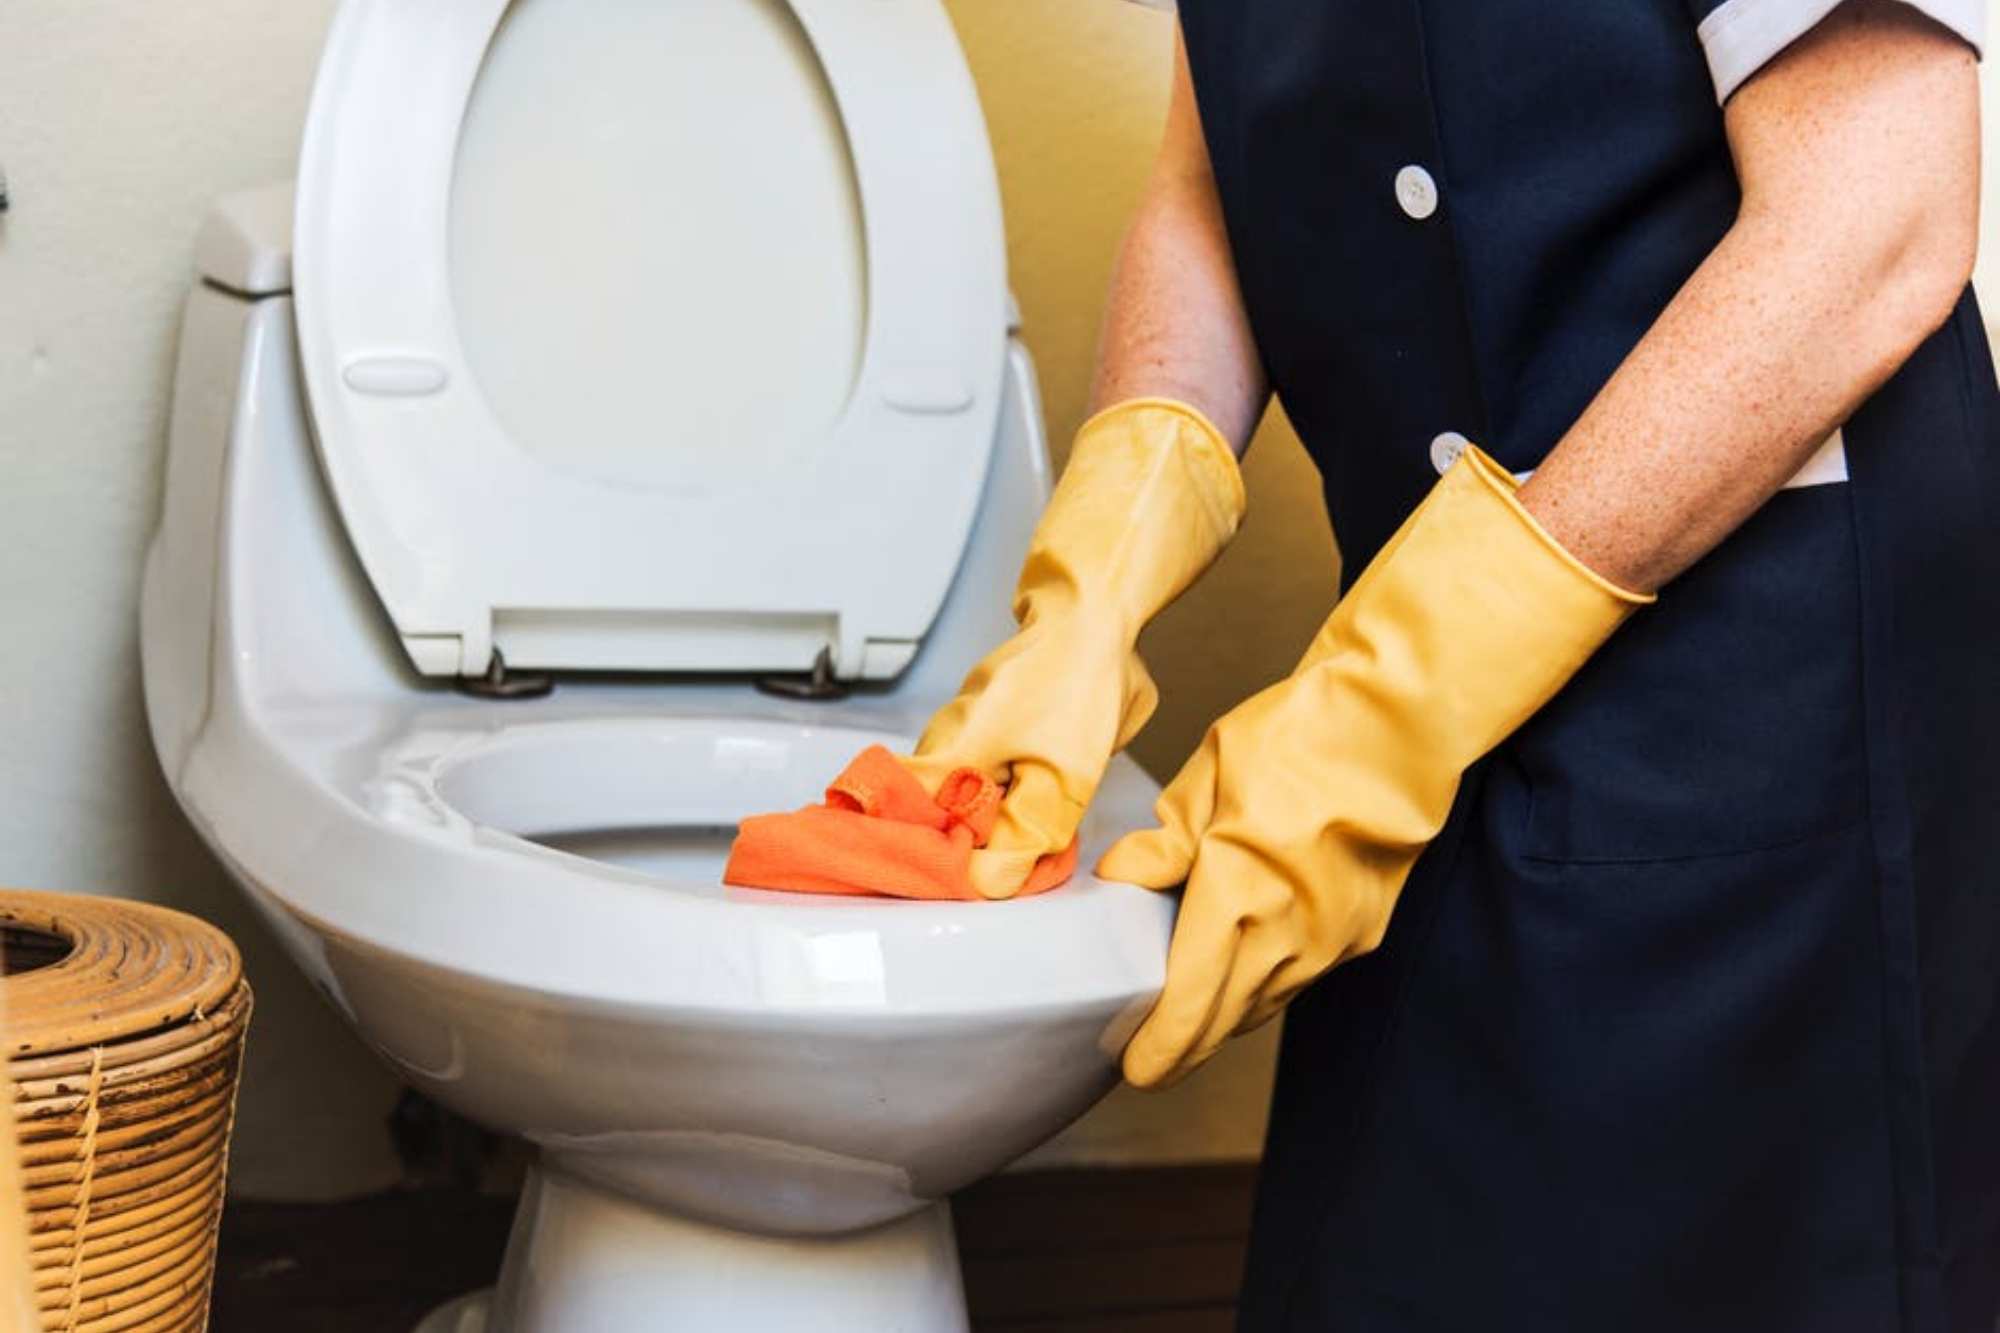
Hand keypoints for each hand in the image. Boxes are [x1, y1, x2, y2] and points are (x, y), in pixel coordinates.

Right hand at [905, 400, 1244, 897]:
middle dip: (953, 850)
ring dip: (981, 824)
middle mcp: (944, 741)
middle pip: (926, 816)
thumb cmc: (1076, 685)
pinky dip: (997, 797)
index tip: (927, 884)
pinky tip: (1026, 805)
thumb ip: (1025, 835)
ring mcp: (962, 727)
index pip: (891, 820)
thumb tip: (987, 881)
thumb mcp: (1064, 778)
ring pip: (957, 795)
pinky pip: (979, 772)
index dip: (901, 857)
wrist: (1093, 614)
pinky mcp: (986, 720)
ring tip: (1012, 844)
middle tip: (988, 874)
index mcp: (950, 757)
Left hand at [1100, 445, 1647, 1084]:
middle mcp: (1287, 934)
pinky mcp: (1363, 932)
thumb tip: (1122, 876)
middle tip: (1153, 1063)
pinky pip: (1302, 979)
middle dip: (1185, 1050)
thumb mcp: (1208, 777)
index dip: (1159, 1047)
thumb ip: (1164, 841)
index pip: (1188, 1001)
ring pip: (1266, 1004)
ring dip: (1226, 1020)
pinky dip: (1266, 987)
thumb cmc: (1300, 739)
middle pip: (1226, 1022)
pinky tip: (1246, 973)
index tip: (1135, 1066)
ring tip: (1191, 1021)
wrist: (1396, 728)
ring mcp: (1331, 940)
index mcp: (1236, 895)